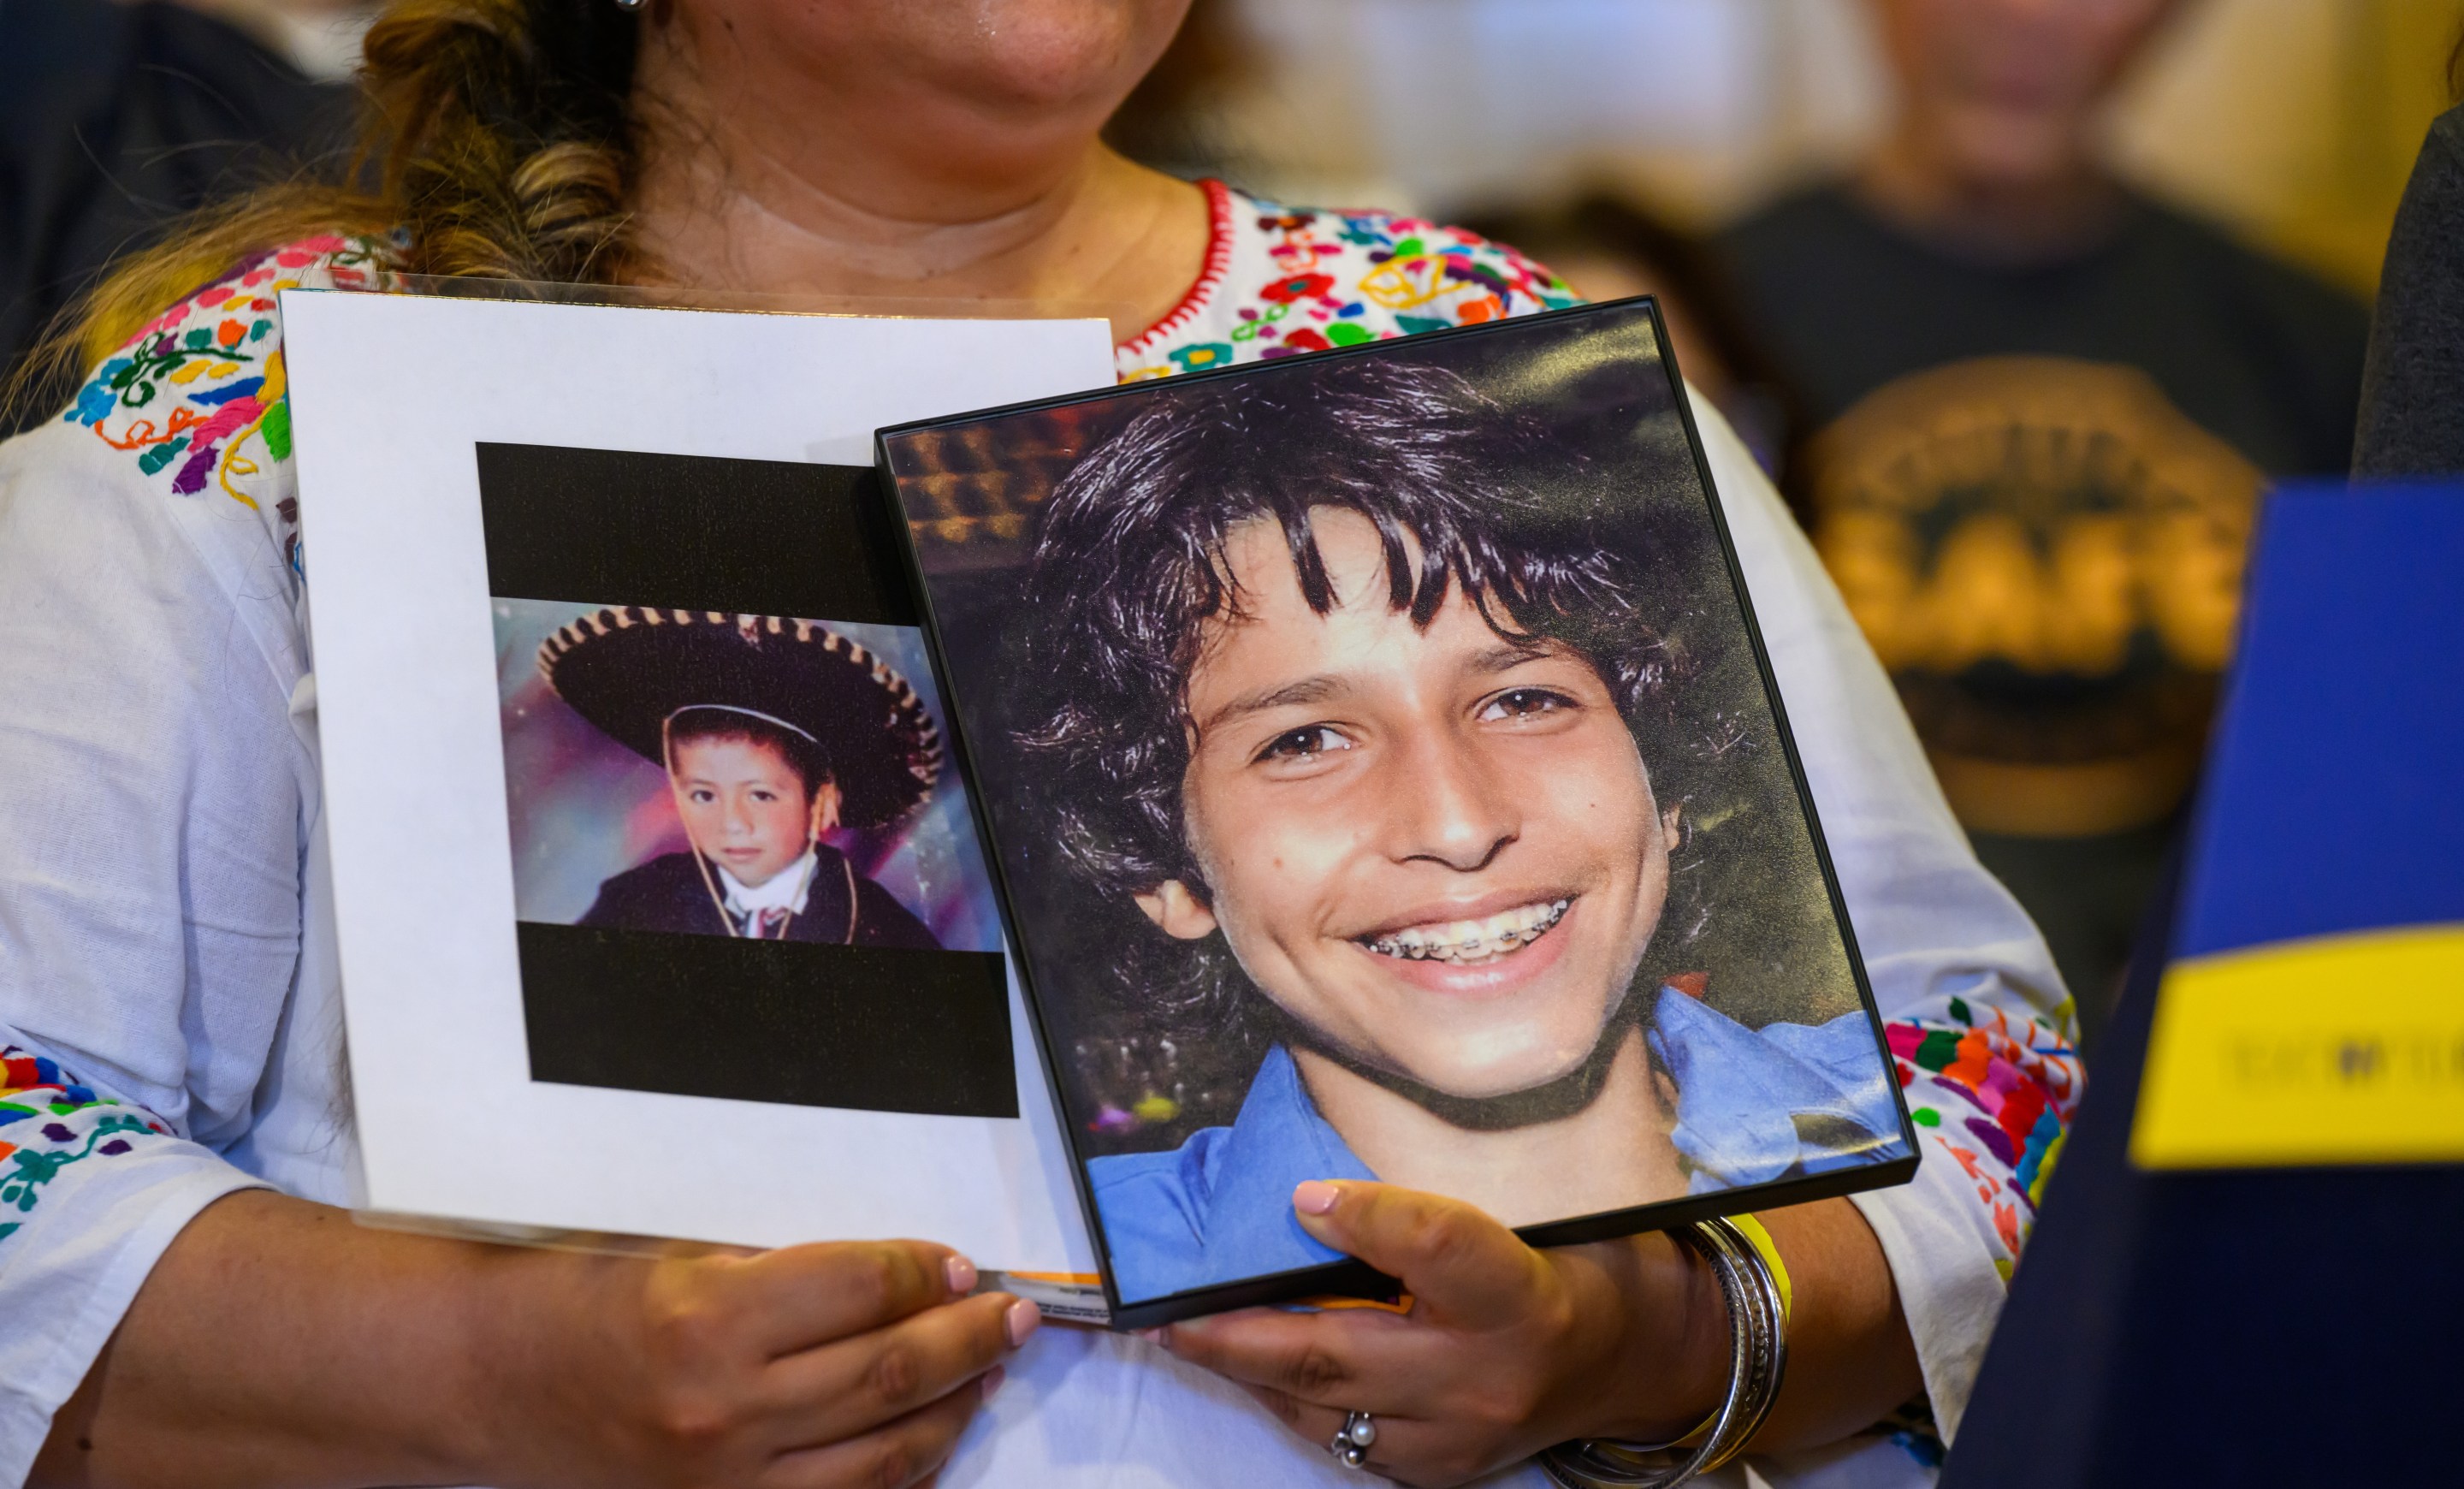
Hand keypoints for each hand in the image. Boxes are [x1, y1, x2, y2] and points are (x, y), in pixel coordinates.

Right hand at [490, 1238, 1038, 1488]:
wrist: (487, 1387)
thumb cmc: (576, 1303)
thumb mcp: (678, 1256)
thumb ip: (786, 1272)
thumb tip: (903, 1276)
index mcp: (709, 1319)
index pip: (863, 1288)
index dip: (926, 1270)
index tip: (960, 1262)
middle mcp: (724, 1410)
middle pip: (888, 1371)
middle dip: (966, 1337)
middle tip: (1011, 1314)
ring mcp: (727, 1483)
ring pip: (883, 1451)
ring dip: (951, 1407)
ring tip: (986, 1369)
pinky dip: (903, 1473)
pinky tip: (933, 1438)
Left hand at [1152, 1181, 1727, 1487]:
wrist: (1634, 1360)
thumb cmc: (1571, 1263)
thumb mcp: (1525, 1214)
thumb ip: (1430, 1213)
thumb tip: (1315, 1196)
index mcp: (1521, 1291)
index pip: (1436, 1247)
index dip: (1366, 1218)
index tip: (1301, 1196)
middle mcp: (1488, 1374)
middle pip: (1344, 1354)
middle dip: (1241, 1337)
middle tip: (1171, 1315)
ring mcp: (1462, 1435)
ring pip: (1328, 1410)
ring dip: (1251, 1373)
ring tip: (1191, 1338)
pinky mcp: (1445, 1471)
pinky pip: (1347, 1441)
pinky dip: (1296, 1403)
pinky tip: (1259, 1370)